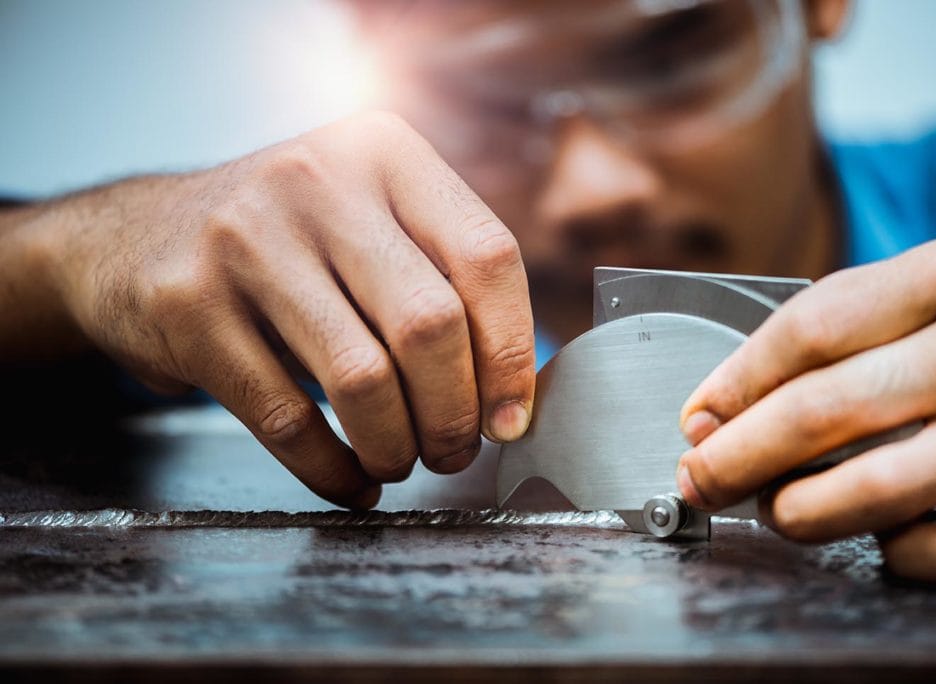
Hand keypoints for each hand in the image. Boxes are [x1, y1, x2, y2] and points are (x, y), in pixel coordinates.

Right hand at [53, 113, 535, 507]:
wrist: (133, 238)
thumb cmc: (284, 242)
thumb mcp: (365, 217)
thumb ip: (440, 276)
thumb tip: (512, 395)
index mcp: (383, 152)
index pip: (487, 257)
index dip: (512, 352)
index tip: (511, 416)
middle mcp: (317, 180)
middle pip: (431, 324)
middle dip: (455, 414)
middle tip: (453, 449)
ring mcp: (245, 238)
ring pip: (363, 378)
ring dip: (397, 446)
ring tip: (401, 462)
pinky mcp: (188, 304)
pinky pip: (287, 417)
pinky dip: (332, 469)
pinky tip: (350, 480)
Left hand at [677, 235, 935, 583]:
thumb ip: (840, 332)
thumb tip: (720, 408)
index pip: (807, 332)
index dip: (732, 383)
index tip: (696, 417)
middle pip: (821, 413)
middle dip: (735, 457)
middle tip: (699, 477)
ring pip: (871, 493)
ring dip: (795, 513)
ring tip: (775, 509)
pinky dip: (896, 554)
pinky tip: (885, 533)